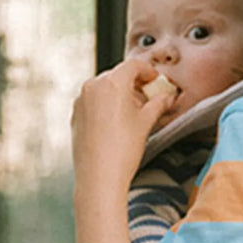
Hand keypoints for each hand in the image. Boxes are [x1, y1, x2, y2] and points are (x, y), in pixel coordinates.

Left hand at [70, 61, 175, 191]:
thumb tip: (167, 97)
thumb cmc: (122, 151)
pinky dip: (106, 105)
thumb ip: (159, 104)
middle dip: (134, 84)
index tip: (155, 80)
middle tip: (148, 97)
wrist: (99, 177)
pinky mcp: (75, 114)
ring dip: (120, 94)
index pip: (133, 65)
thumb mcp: (146, 123)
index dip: (148, 71)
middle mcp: (92, 87)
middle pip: (118, 75)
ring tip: (134, 112)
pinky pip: (93, 101)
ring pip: (104, 88)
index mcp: (111, 84)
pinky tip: (118, 122)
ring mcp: (81, 101)